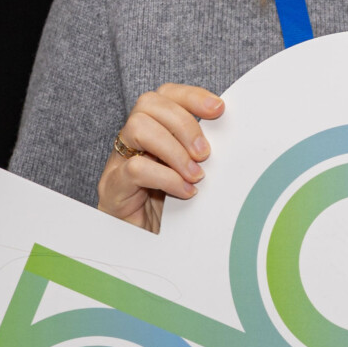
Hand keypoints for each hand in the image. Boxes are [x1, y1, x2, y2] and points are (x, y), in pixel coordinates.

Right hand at [99, 84, 223, 231]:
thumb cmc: (171, 212)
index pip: (165, 95)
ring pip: (138, 127)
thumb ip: (203, 156)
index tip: (218, 109)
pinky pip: (136, 168)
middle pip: (148, 103)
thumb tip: (234, 139)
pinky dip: (167, 177)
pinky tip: (185, 192)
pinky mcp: (113, 189)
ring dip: (174, 149)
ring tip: (195, 175)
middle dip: (184, 123)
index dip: (191, 96)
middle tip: (205, 154)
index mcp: (152, 133)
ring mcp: (118, 163)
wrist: (143, 250)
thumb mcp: (192, 176)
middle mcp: (131, 142)